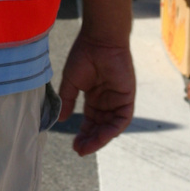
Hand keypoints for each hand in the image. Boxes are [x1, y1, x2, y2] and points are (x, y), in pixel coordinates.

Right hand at [57, 33, 134, 156]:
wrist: (100, 40)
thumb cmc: (84, 55)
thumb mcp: (71, 81)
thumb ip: (68, 100)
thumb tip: (61, 119)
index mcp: (94, 96)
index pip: (90, 120)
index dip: (83, 133)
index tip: (74, 145)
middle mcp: (106, 100)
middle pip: (99, 126)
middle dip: (90, 139)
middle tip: (79, 150)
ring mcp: (117, 100)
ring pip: (110, 126)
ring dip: (100, 138)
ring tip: (86, 147)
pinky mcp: (127, 98)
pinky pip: (122, 119)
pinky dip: (112, 130)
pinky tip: (101, 136)